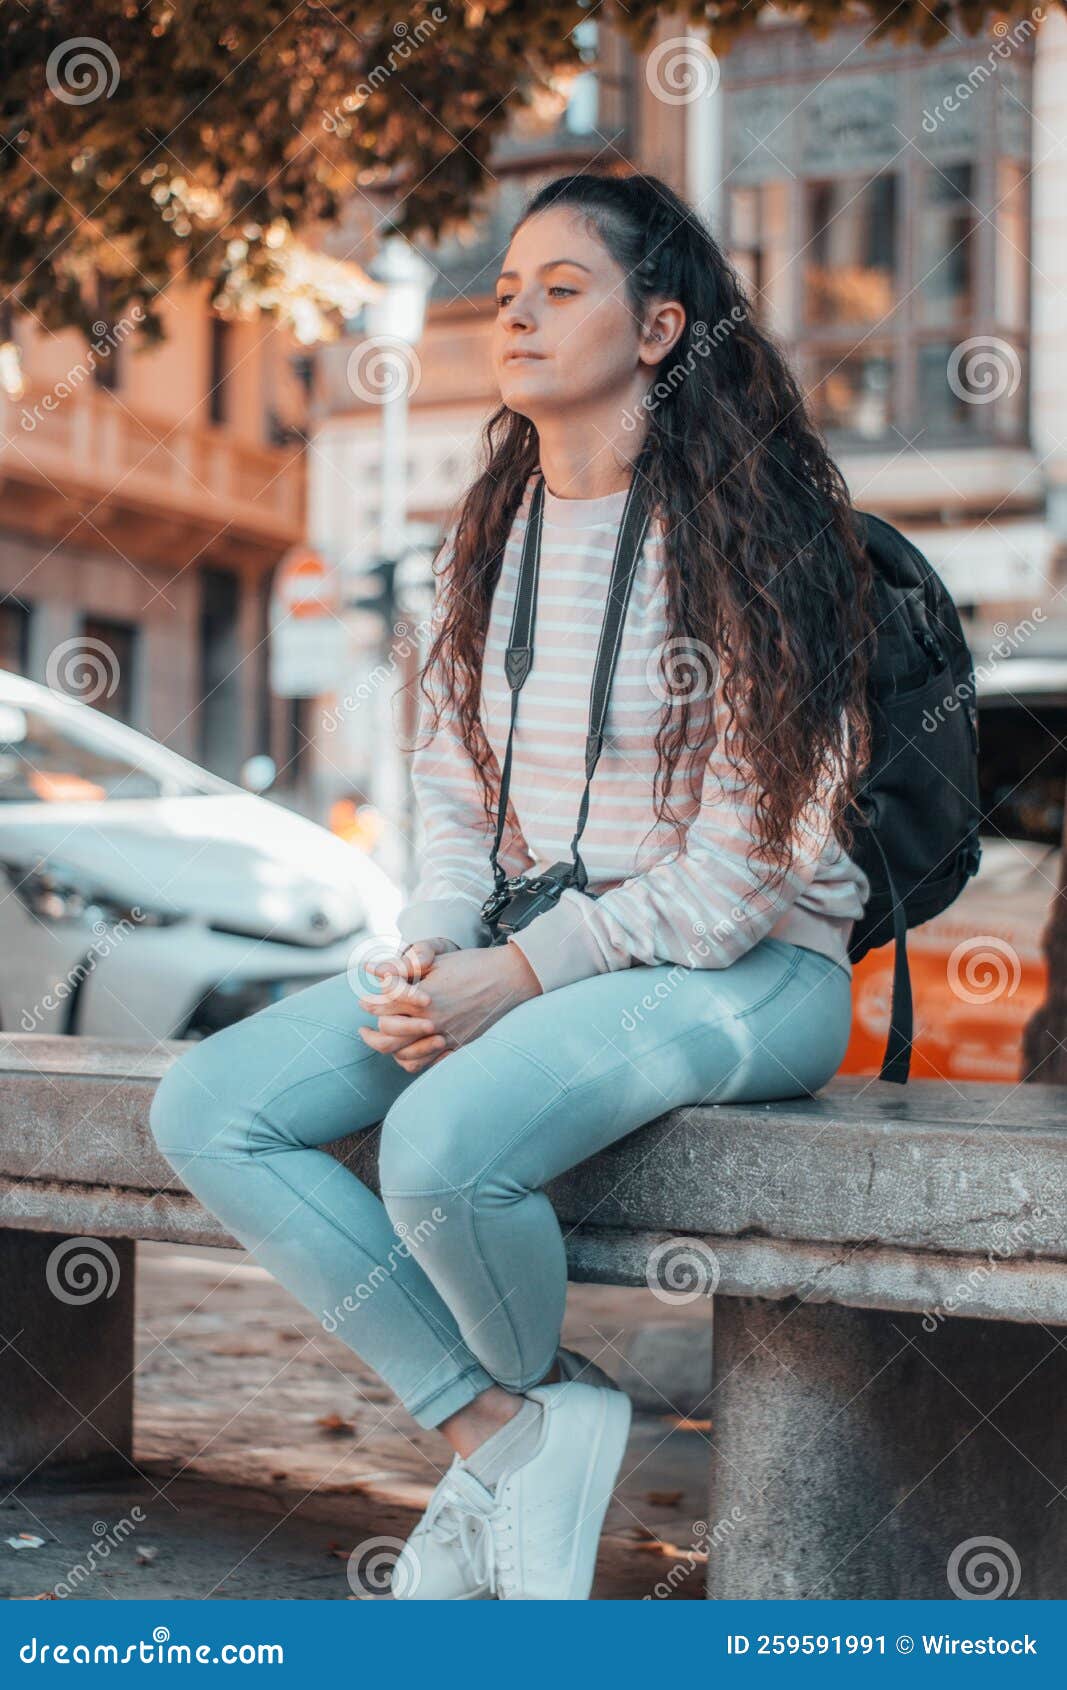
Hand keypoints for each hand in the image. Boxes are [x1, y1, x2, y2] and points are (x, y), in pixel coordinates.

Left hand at [358, 942, 541, 1070]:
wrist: (512, 979)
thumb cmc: (474, 965)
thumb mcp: (437, 961)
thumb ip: (403, 970)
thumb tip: (373, 970)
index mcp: (423, 1000)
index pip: (383, 1008)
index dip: (370, 1004)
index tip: (364, 1002)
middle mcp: (432, 1023)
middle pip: (388, 1037)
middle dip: (373, 1034)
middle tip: (364, 1031)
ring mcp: (447, 1038)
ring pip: (406, 1055)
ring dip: (391, 1050)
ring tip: (384, 1045)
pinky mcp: (460, 1046)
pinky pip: (428, 1064)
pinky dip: (414, 1061)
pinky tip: (409, 1052)